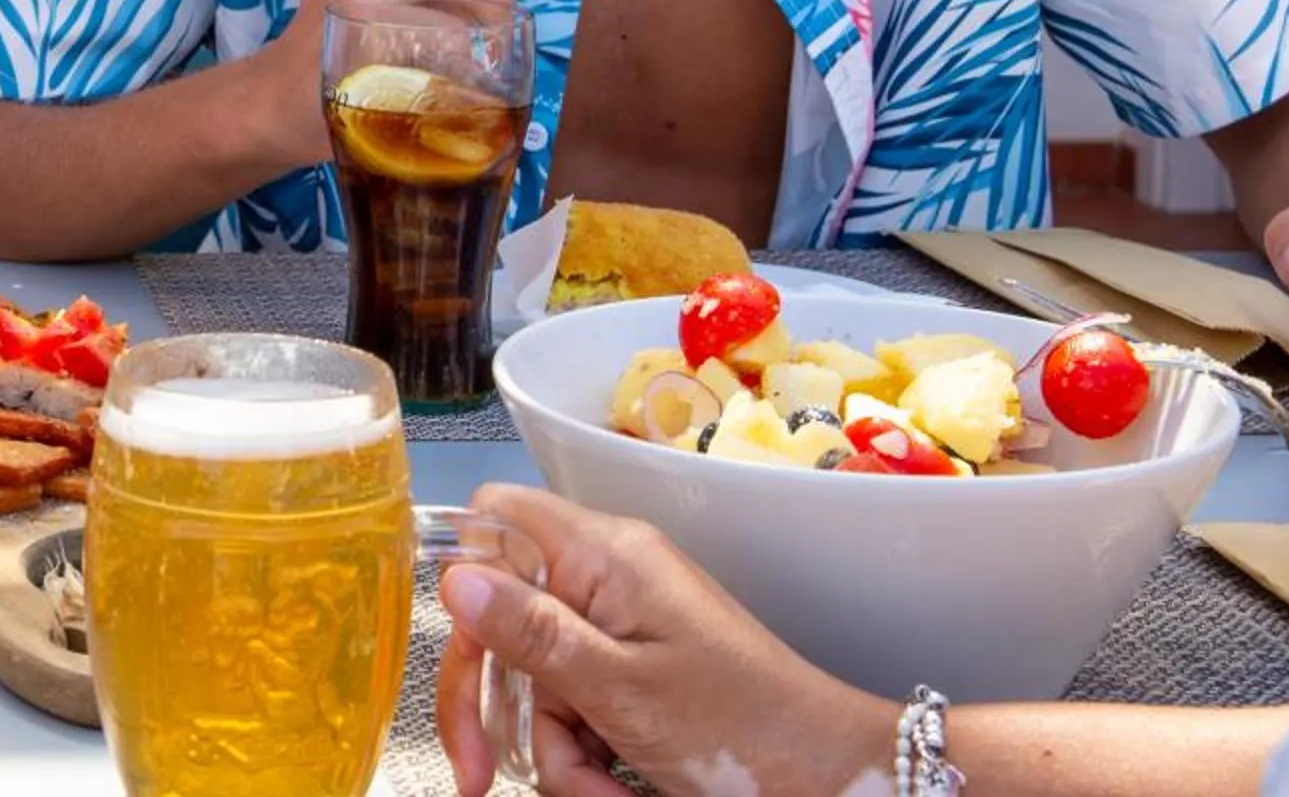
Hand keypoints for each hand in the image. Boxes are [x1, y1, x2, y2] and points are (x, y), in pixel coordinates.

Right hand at [434, 484, 887, 796]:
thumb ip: (532, 634)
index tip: (461, 660)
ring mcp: (625, 629)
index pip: (495, 518)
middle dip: (495, 705)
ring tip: (597, 793)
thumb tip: (453, 581)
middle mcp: (610, 580)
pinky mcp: (640, 676)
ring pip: (538, 682)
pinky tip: (611, 789)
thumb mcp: (622, 691)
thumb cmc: (744, 733)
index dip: (463, 580)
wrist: (835, 783)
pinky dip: (582, 758)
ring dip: (551, 750)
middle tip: (478, 774)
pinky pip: (576, 709)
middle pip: (504, 619)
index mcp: (606, 557)